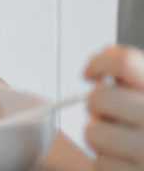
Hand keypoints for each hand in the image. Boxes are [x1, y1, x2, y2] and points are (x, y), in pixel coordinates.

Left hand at [84, 45, 143, 168]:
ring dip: (99, 139)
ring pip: (93, 133)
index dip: (99, 63)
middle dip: (97, 107)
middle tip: (111, 117)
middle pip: (99, 98)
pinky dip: (106, 165)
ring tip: (120, 144)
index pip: (124, 62)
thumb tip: (100, 64)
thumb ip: (130, 77)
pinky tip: (125, 164)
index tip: (91, 74)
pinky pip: (100, 165)